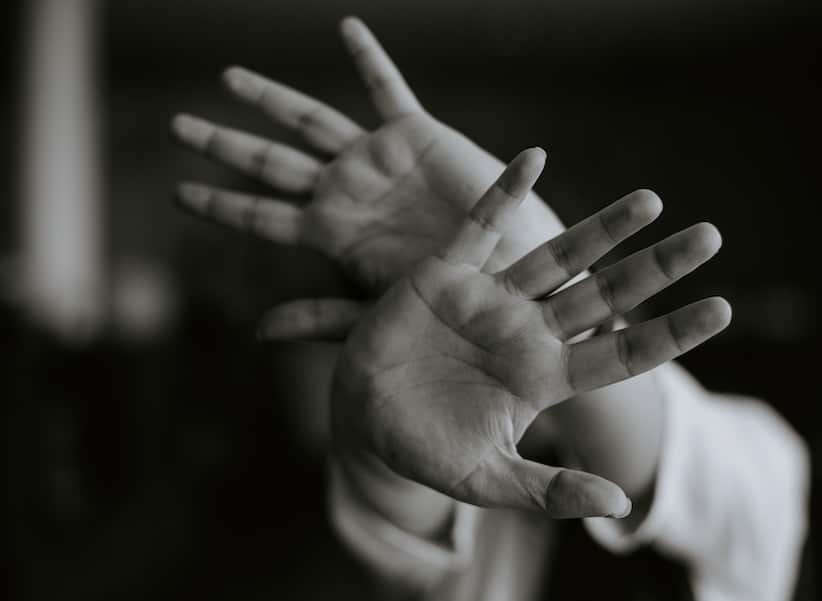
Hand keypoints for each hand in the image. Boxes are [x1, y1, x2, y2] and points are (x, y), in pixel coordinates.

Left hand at [171, 17, 565, 336]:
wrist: (508, 271)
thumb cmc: (447, 297)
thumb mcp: (377, 309)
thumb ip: (320, 316)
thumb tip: (256, 331)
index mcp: (331, 233)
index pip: (261, 215)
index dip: (220, 203)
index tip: (180, 194)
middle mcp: (345, 190)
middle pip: (270, 162)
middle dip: (223, 144)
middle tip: (178, 127)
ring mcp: (375, 159)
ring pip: (309, 120)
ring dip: (269, 98)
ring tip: (228, 79)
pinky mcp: (415, 135)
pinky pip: (386, 88)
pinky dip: (368, 59)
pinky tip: (346, 28)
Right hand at [333, 148, 730, 518]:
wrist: (363, 417)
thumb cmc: (425, 450)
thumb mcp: (488, 480)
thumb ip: (549, 491)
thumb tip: (620, 504)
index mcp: (544, 376)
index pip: (621, 351)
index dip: (670, 332)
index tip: (722, 308)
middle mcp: (527, 331)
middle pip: (605, 293)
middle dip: (656, 267)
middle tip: (712, 237)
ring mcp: (489, 299)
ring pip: (557, 255)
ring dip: (602, 229)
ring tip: (651, 201)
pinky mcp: (445, 275)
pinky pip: (479, 226)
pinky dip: (504, 194)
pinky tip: (536, 158)